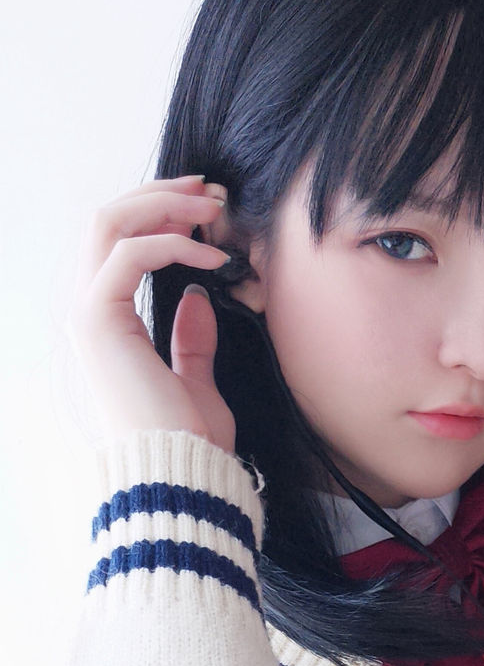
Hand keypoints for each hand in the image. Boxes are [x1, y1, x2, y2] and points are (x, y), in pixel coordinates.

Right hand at [67, 175, 237, 453]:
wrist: (184, 475)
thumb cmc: (191, 442)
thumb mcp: (197, 382)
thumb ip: (192, 340)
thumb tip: (198, 297)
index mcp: (107, 323)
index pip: (120, 243)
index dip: (161, 216)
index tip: (209, 210)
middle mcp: (87, 310)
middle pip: (108, 219)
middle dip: (161, 195)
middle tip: (210, 190)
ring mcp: (86, 312)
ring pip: (109, 223)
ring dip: (163, 205)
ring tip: (214, 208)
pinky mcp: (97, 319)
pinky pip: (128, 253)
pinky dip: (172, 244)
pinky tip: (213, 257)